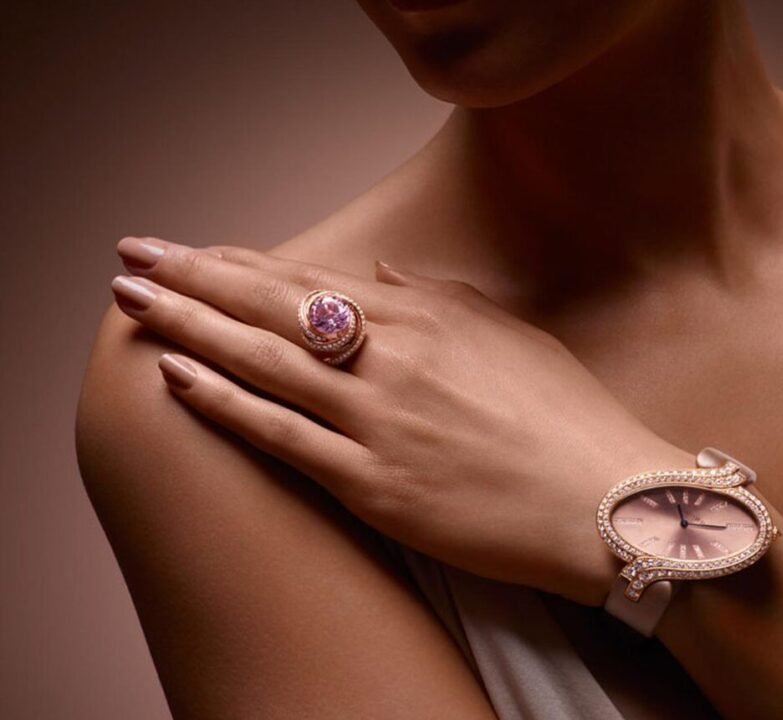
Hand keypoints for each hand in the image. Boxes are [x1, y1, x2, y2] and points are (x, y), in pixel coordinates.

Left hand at [110, 238, 694, 604]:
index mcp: (431, 320)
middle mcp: (396, 360)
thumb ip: (446, 302)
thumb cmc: (570, 420)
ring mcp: (380, 422)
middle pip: (275, 308)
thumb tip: (389, 274)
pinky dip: (226, 405)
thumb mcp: (515, 339)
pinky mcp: (375, 485)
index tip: (199, 249)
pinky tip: (180, 378)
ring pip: (265, 364)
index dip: (248, 263)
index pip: (317, 281)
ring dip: (191, 329)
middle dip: (197, 278)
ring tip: (134, 304)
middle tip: (137, 258)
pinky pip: (284, 437)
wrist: (608, 503)